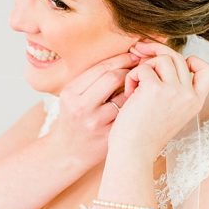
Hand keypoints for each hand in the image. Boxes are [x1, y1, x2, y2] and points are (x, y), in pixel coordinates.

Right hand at [47, 50, 140, 170]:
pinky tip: (139, 104)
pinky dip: (136, 106)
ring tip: (139, 86)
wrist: (68, 153)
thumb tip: (123, 57)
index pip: (101, 67)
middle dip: (130, 70)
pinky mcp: (108, 135)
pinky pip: (129, 114)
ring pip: (124, 96)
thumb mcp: (72, 97)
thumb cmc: (74, 119)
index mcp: (70, 92)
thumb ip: (92, 79)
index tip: (132, 56)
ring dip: (135, 88)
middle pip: (113, 77)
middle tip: (140, 68)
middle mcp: (81, 106)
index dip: (121, 59)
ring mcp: (95, 122)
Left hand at [109, 39, 208, 157]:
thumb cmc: (144, 135)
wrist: (134, 151)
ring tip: (135, 87)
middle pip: (178, 58)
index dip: (192, 60)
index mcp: (195, 102)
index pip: (207, 70)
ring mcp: (174, 91)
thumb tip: (158, 58)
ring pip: (161, 59)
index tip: (172, 63)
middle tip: (139, 52)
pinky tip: (129, 94)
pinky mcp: (155, 89)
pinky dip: (132, 77)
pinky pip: (142, 68)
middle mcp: (189, 95)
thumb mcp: (169, 112)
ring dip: (143, 67)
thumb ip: (172, 90)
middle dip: (157, 52)